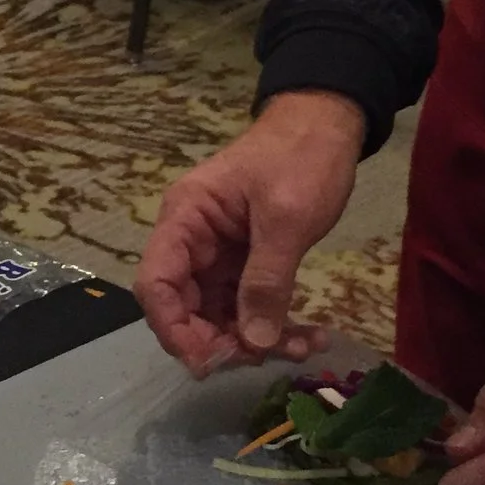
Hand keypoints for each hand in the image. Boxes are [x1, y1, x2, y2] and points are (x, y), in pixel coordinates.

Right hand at [135, 91, 365, 373]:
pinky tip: (309, 335)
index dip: (173, 328)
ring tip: (303, 347)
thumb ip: (267, 281)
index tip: (208, 361)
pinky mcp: (245, 264)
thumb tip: (255, 343)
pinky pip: (248, 306)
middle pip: (185, 308)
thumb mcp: (287, 219)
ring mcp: (218, 255)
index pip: (156, 283)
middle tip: (264, 358)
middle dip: (221, 341)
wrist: (327, 123)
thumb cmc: (301, 157)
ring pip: (219, 315)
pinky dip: (275, 325)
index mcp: (186, 219)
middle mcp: (193, 241)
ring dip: (256, 339)